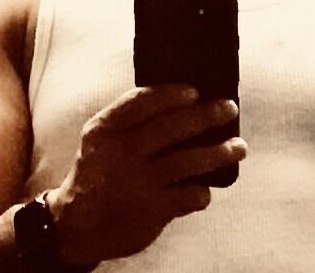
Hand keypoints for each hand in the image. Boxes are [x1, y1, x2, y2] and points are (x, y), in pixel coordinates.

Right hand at [45, 84, 245, 265]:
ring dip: (218, 152)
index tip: (195, 90)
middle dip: (205, 116)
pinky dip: (202, 191)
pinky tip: (207, 187)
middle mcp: (120, 153)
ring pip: (186, 161)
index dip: (170, 94)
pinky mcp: (150, 211)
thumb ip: (131, 118)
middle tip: (229, 108)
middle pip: (170, 128)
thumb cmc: (101, 168)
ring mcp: (136, 183)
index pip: (140, 102)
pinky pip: (187, 195)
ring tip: (239, 147)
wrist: (75, 224)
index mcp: (105, 129)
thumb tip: (186, 97)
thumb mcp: (101, 137)